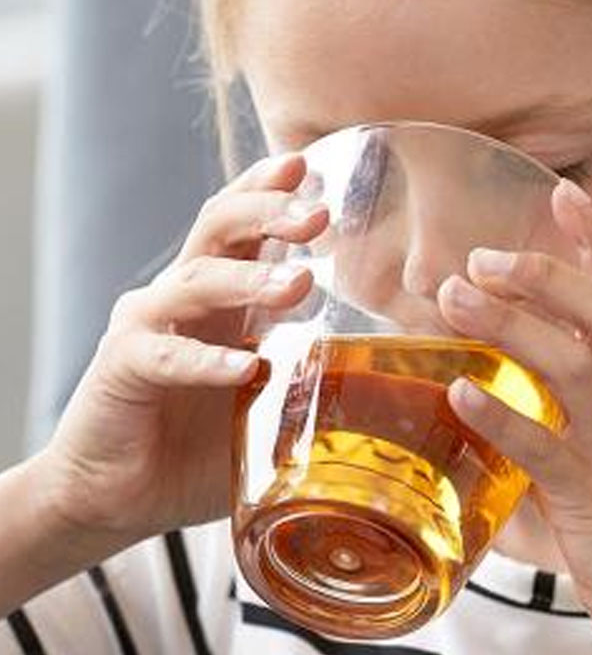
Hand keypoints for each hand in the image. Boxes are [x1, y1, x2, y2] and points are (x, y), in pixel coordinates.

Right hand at [37, 153, 326, 544]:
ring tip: (298, 284)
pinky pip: (164, 355)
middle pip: (218, 226)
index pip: (243, 221)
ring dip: (248, 278)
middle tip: (318, 215)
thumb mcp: (273, 405)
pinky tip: (247, 369)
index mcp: (221, 293)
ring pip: (196, 279)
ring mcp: (148, 326)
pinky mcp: (122, 368)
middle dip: (267, 211)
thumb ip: (322, 383)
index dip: (270, 188)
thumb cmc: (202, 445)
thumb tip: (403, 386)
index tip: (310, 166)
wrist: (117, 495)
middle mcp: (182, 295)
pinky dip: (207, 360)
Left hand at [438, 180, 591, 653]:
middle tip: (479, 256)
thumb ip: (546, 427)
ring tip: (453, 298)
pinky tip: (460, 394)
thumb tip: (472, 421)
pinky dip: (502, 415)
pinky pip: (547, 448)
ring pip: (573, 364)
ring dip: (511, 324)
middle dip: (544, 271)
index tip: (566, 191)